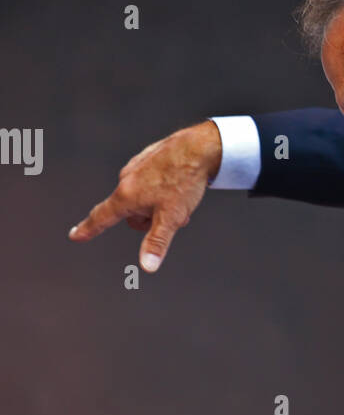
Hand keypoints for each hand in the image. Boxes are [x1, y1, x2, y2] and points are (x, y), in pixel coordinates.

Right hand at [68, 120, 222, 271]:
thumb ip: (157, 243)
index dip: (88, 230)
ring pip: (142, 197)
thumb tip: (147, 267)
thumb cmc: (184, 181)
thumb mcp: (172, 218)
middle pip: (130, 213)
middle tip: (173, 214)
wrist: (199, 147)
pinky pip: (149, 182)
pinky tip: (178, 182)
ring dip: (158, 204)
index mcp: (126, 195)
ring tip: (179, 197)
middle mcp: (126, 179)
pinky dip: (161, 188)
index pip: (102, 218)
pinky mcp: (147, 159)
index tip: (75, 236)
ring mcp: (135, 167)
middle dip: (149, 219)